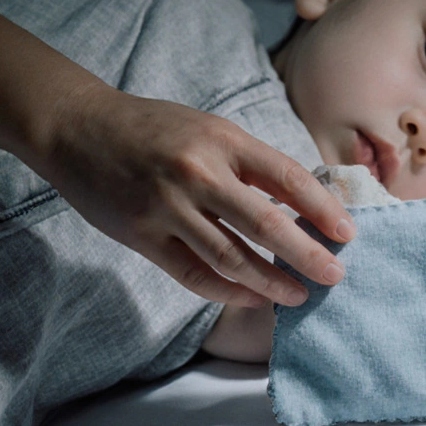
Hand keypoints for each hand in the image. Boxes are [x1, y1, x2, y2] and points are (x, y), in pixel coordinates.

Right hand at [36, 82, 354, 307]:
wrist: (77, 128)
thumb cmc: (153, 129)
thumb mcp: (209, 129)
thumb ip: (250, 164)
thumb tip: (302, 203)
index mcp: (222, 140)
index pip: (288, 179)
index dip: (323, 210)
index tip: (347, 234)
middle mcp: (198, 173)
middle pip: (267, 225)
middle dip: (308, 256)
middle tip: (335, 276)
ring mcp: (167, 207)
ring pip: (231, 258)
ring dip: (271, 282)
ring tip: (298, 295)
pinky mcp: (141, 236)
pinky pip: (193, 273)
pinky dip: (227, 291)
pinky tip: (252, 297)